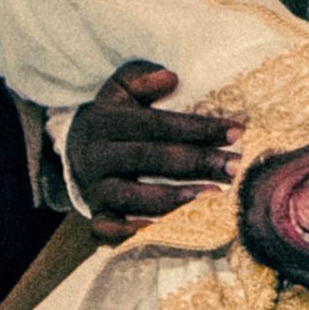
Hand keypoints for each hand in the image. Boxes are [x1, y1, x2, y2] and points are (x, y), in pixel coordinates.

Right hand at [66, 60, 242, 237]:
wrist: (73, 150)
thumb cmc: (113, 118)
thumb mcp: (120, 91)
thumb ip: (141, 79)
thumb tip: (170, 77)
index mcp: (105, 121)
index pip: (156, 124)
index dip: (197, 128)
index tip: (236, 132)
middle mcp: (97, 155)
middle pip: (150, 158)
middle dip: (196, 162)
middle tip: (234, 167)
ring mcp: (94, 188)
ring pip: (132, 195)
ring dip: (174, 198)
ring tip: (212, 196)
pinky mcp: (95, 214)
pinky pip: (108, 228)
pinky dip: (131, 232)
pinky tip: (165, 228)